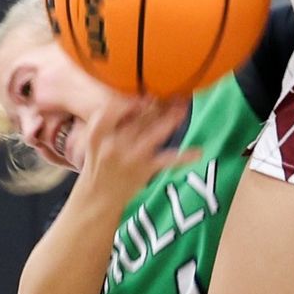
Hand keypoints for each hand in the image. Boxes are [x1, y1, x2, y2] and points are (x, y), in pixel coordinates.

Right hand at [80, 92, 196, 198]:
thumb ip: (114, 121)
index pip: (111, 110)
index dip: (128, 101)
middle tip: (172, 94)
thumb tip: (141, 99)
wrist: (97, 199)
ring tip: (183, 109)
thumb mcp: (96, 141)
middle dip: (156, 104)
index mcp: (97, 134)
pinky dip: (183, 157)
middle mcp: (113, 144)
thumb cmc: (100, 164)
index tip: (143, 95)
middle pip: (137, 118)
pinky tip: (197, 153)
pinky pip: (166, 161)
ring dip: (170, 120)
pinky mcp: (145, 170)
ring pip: (153, 133)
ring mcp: (131, 157)